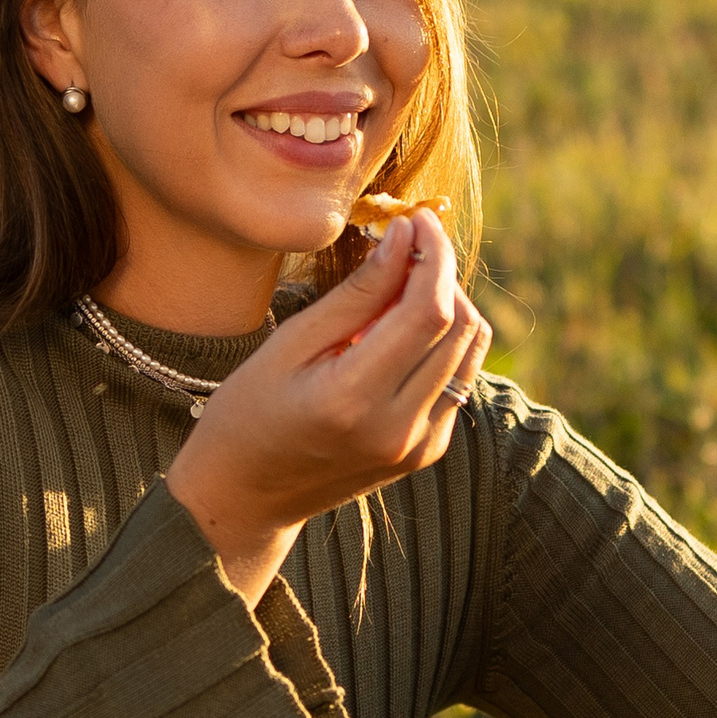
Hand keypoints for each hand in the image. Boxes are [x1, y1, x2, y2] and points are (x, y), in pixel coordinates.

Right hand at [167, 209, 491, 596]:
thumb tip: (403, 237)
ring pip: (470, 352)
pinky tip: (399, 331)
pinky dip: (442, 343)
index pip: (428, 312)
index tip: (416, 220)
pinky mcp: (428, 451)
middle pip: (460, 328)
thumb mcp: (290, 343)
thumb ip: (356, 294)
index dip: (433, 255)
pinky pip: (458, 379)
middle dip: (443, 273)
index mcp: (354, 400)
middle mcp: (399, 429)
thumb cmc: (250, 412)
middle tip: (407, 244)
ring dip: (450, 305)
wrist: (246, 497)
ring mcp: (420, 445)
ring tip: (402, 286)